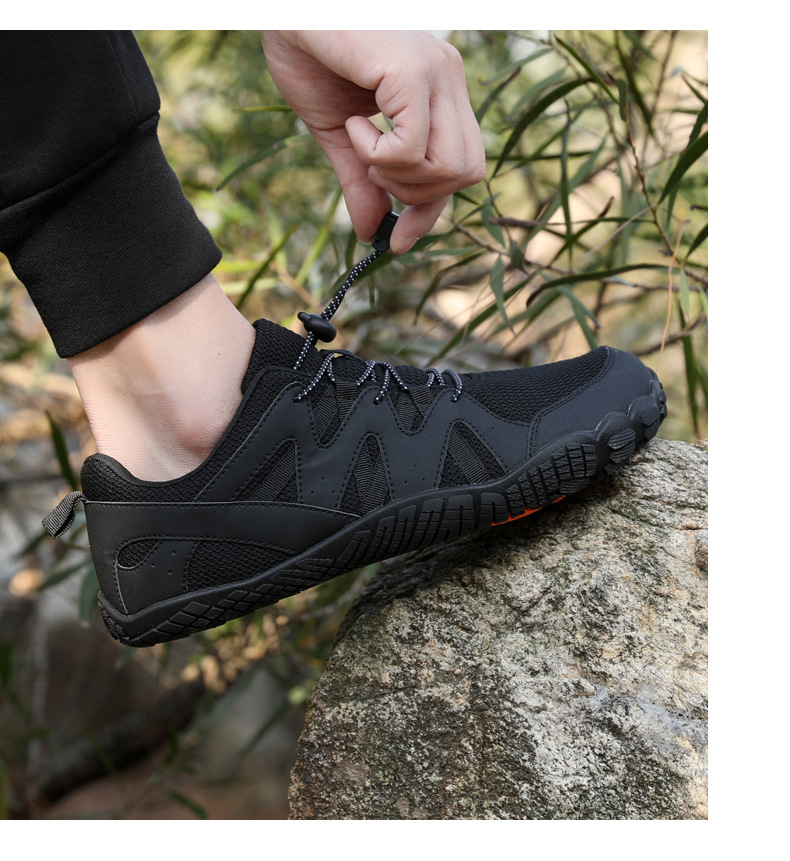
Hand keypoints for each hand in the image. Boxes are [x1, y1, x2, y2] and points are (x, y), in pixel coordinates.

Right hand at [261, 30, 485, 252]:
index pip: (461, 168)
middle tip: (372, 171)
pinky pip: (412, 149)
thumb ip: (363, 181)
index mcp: (440, 93)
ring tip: (362, 145)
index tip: (398, 240)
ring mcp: (438, 74)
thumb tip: (372, 232)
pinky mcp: (415, 73)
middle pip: (467, 174)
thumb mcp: (340, 135)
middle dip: (416, 195)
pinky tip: (354, 123)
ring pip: (449, 168)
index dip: (431, 212)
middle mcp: (449, 80)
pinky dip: (377, 154)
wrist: (283, 9)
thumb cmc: (312, 57)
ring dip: (397, 176)